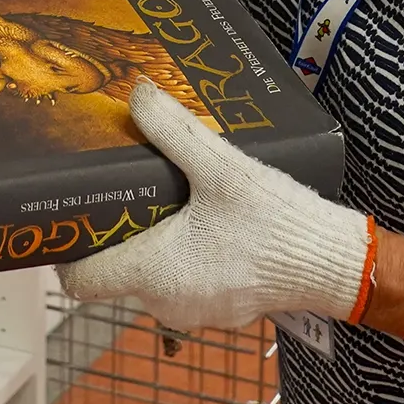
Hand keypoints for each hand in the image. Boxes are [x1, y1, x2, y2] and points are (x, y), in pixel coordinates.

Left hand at [58, 80, 373, 332]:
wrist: (334, 261)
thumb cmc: (275, 223)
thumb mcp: (221, 166)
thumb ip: (172, 130)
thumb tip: (137, 93)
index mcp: (153, 274)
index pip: (80, 279)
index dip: (70, 246)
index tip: (77, 212)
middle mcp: (165, 302)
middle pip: (114, 270)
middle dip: (118, 230)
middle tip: (128, 186)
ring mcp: (194, 310)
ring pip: (150, 275)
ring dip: (154, 240)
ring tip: (170, 195)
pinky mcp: (220, 307)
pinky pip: (183, 281)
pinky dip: (184, 254)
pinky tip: (205, 219)